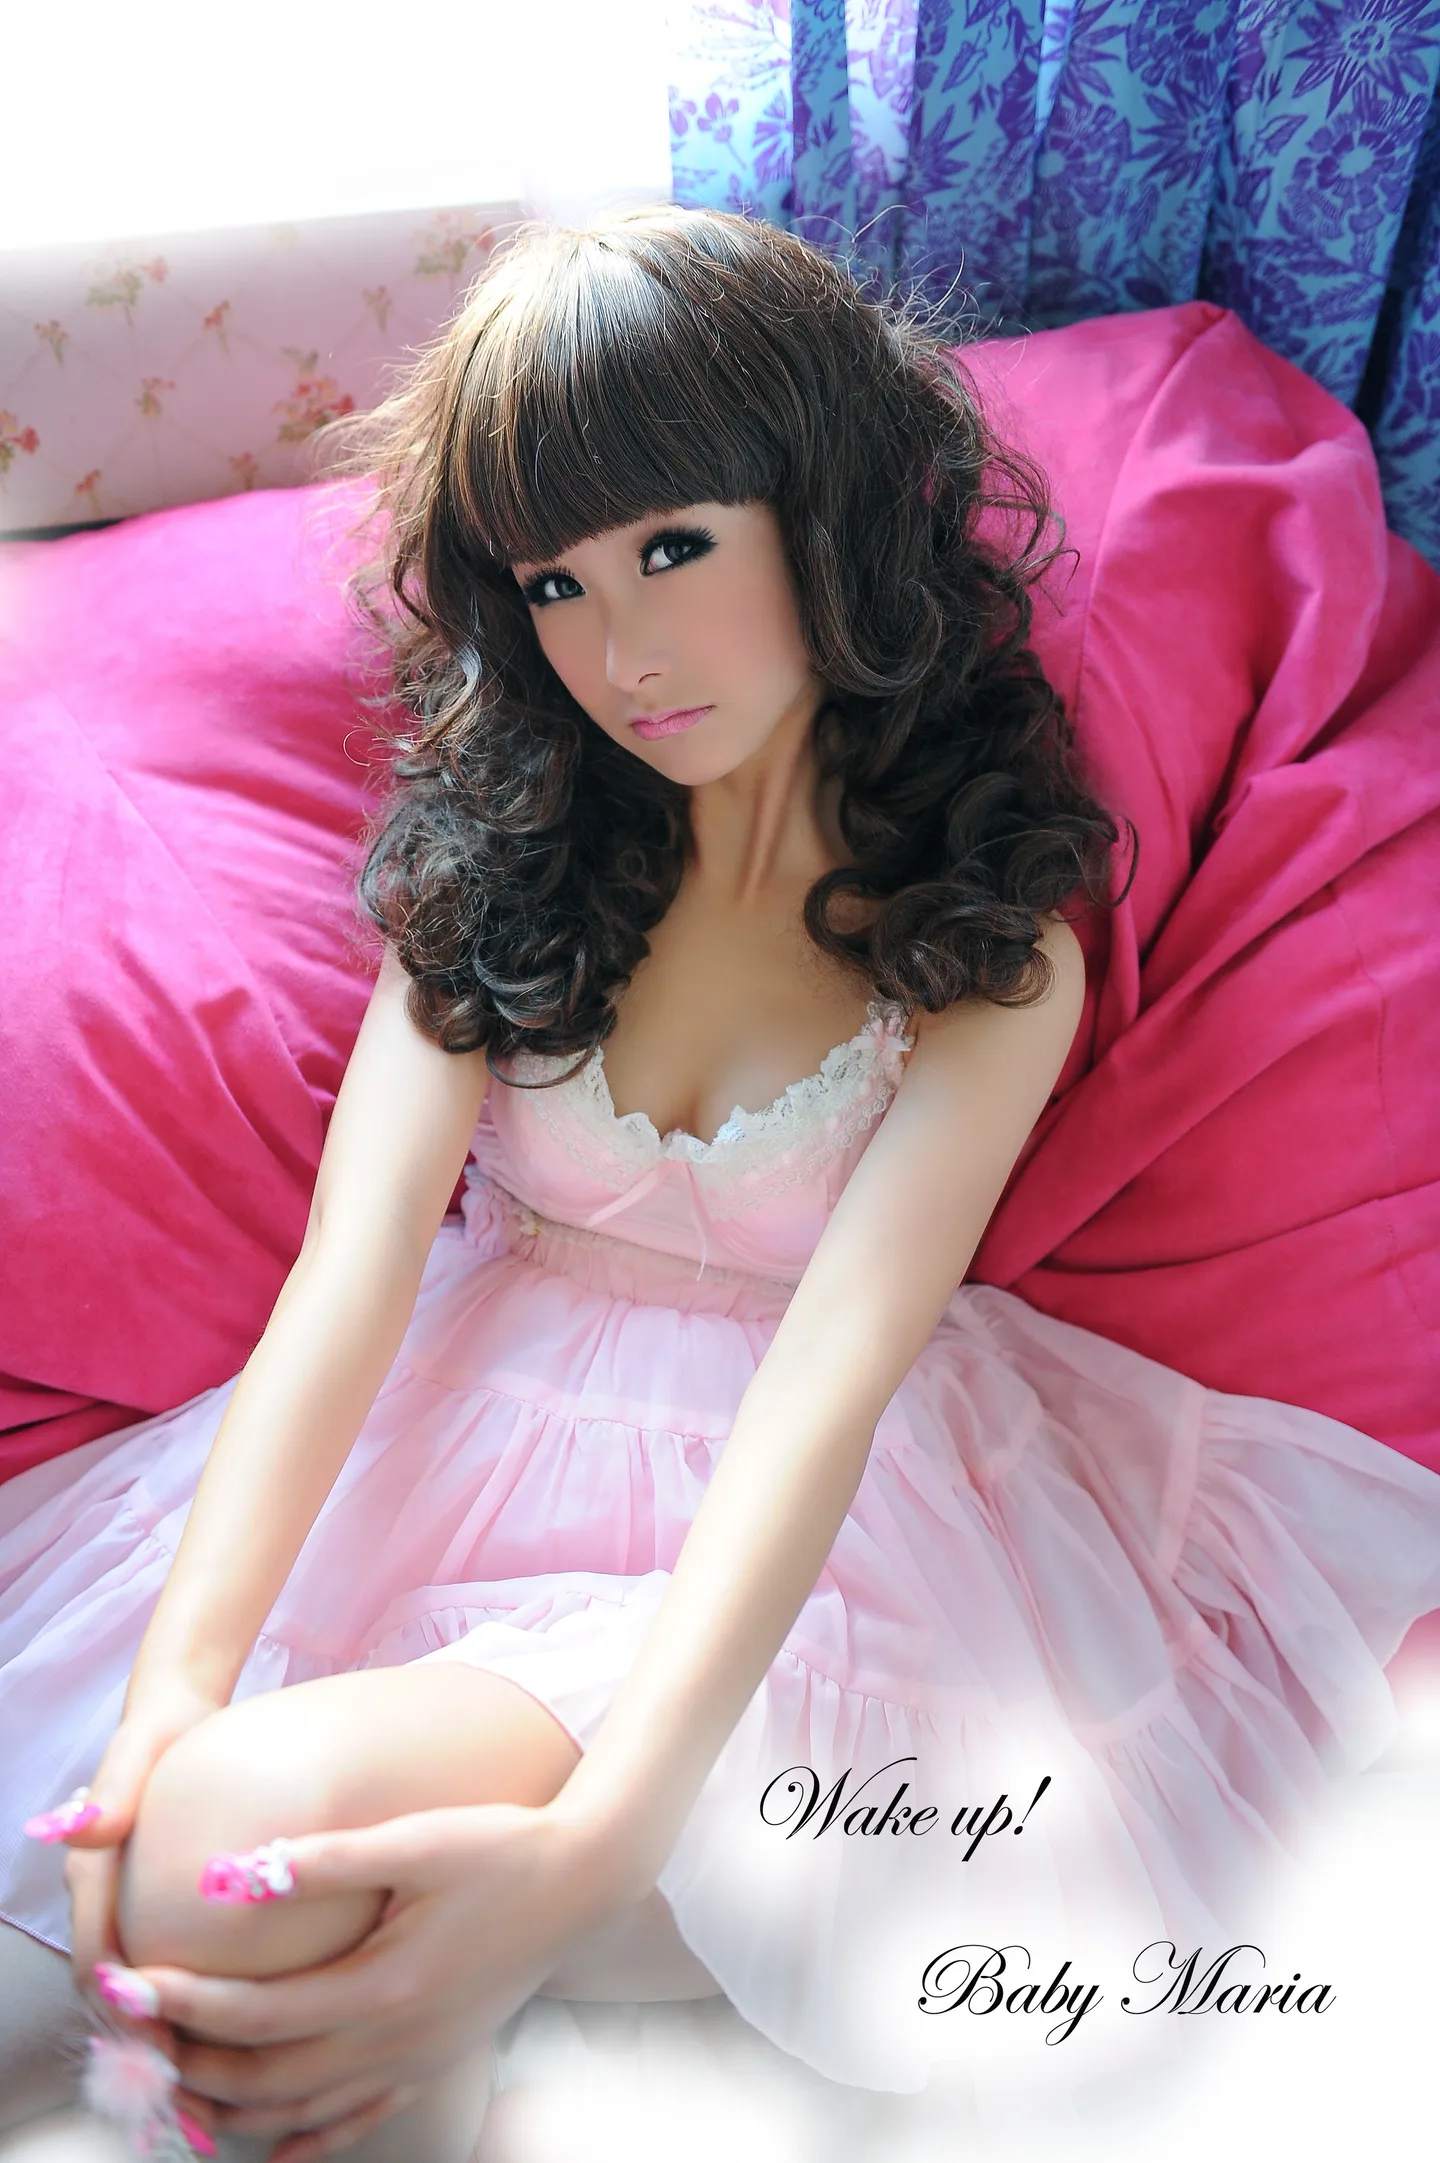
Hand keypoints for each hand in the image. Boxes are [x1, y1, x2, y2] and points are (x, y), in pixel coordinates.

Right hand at [41, 1672, 227, 2145]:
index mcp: (92, 1876)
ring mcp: (135, 1913)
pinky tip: (251, 2043)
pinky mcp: (169, 1917)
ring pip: (149, 2000)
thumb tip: (86, 1829)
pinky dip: (202, 2017)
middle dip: (153, 2053)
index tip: (162, 2047)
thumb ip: (112, 1792)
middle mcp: (107, 1905)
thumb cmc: (159, 1733)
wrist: (176, 1717)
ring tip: (218, 2102)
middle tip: (193, 2103)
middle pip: (120, 2001)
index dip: (125, 2011)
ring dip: (178, 2050)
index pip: (98, 1962)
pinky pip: (180, 1976)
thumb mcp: (137, 1752)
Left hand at [107, 1800, 626, 2162]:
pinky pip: (356, 2122)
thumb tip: (231, 1875)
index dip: (183, 2004)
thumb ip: (326, 1858)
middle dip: (188, 2063)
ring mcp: (416, 2059)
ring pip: (302, 2115)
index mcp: (384, 1987)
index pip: (255, 2016)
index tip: (128, 1982)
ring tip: (174, 2078)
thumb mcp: (418, 1840)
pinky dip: (303, 2139)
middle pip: (265, 2081)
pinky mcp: (435, 2059)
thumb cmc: (503, 1845)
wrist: (585, 1876)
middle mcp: (395, 2040)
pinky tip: (271, 2146)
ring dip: (230, 2106)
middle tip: (133, 2032)